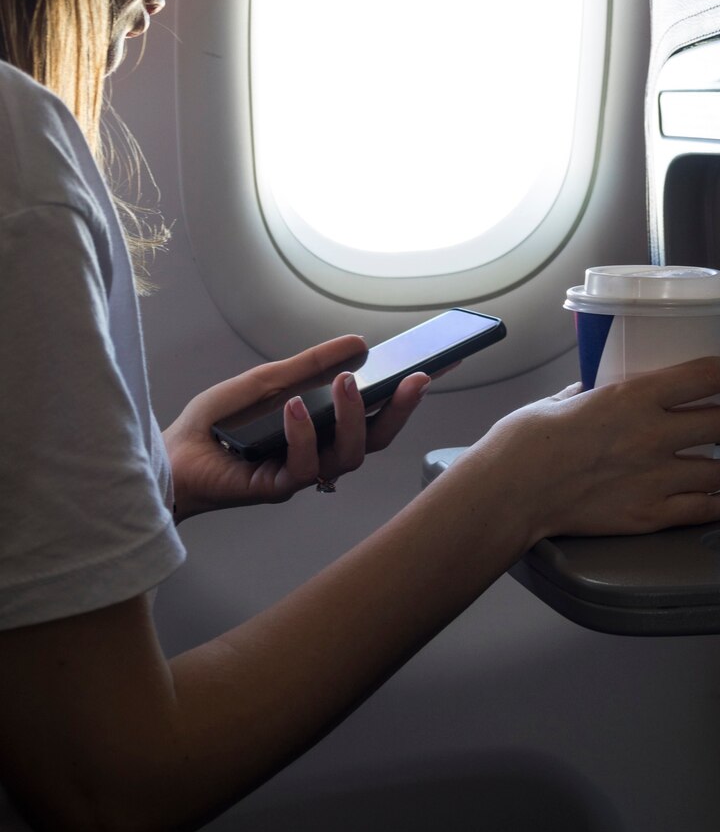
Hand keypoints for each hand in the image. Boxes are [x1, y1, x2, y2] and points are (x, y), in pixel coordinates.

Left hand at [163, 336, 429, 520]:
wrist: (170, 455)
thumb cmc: (217, 422)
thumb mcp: (267, 380)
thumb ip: (310, 365)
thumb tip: (358, 343)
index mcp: (324, 428)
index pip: (377, 412)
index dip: (409, 393)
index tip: (438, 364)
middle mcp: (321, 453)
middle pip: (376, 440)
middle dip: (399, 410)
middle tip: (413, 379)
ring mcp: (302, 474)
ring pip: (349, 456)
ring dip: (352, 417)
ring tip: (347, 383)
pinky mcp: (277, 488)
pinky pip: (303, 468)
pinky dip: (302, 434)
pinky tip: (294, 407)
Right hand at [479, 356, 719, 544]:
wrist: (513, 490)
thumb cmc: (526, 442)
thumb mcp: (561, 399)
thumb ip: (590, 393)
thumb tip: (596, 387)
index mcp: (633, 396)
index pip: (706, 375)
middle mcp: (654, 435)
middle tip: (715, 424)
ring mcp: (656, 478)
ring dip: (717, 466)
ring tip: (709, 466)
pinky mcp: (650, 515)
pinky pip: (706, 509)